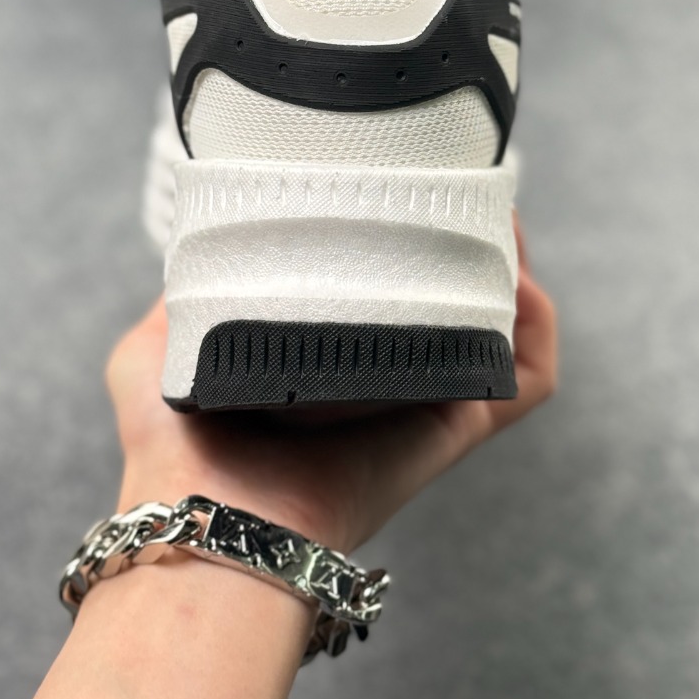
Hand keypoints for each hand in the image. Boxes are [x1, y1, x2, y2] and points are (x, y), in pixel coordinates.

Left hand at [106, 219, 556, 554]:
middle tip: (466, 189)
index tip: (406, 184)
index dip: (404, 237)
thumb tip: (205, 238)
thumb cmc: (172, 445)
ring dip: (512, 272)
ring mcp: (423, 402)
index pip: (382, 289)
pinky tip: (522, 280)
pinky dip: (538, 331)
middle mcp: (380, 377)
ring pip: (499, 331)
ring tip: (500, 220)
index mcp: (321, 357)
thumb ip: (183, 291)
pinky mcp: (453, 426)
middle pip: (452, 301)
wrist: (204, 515)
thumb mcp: (159, 343)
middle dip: (467, 243)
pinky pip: (524, 382)